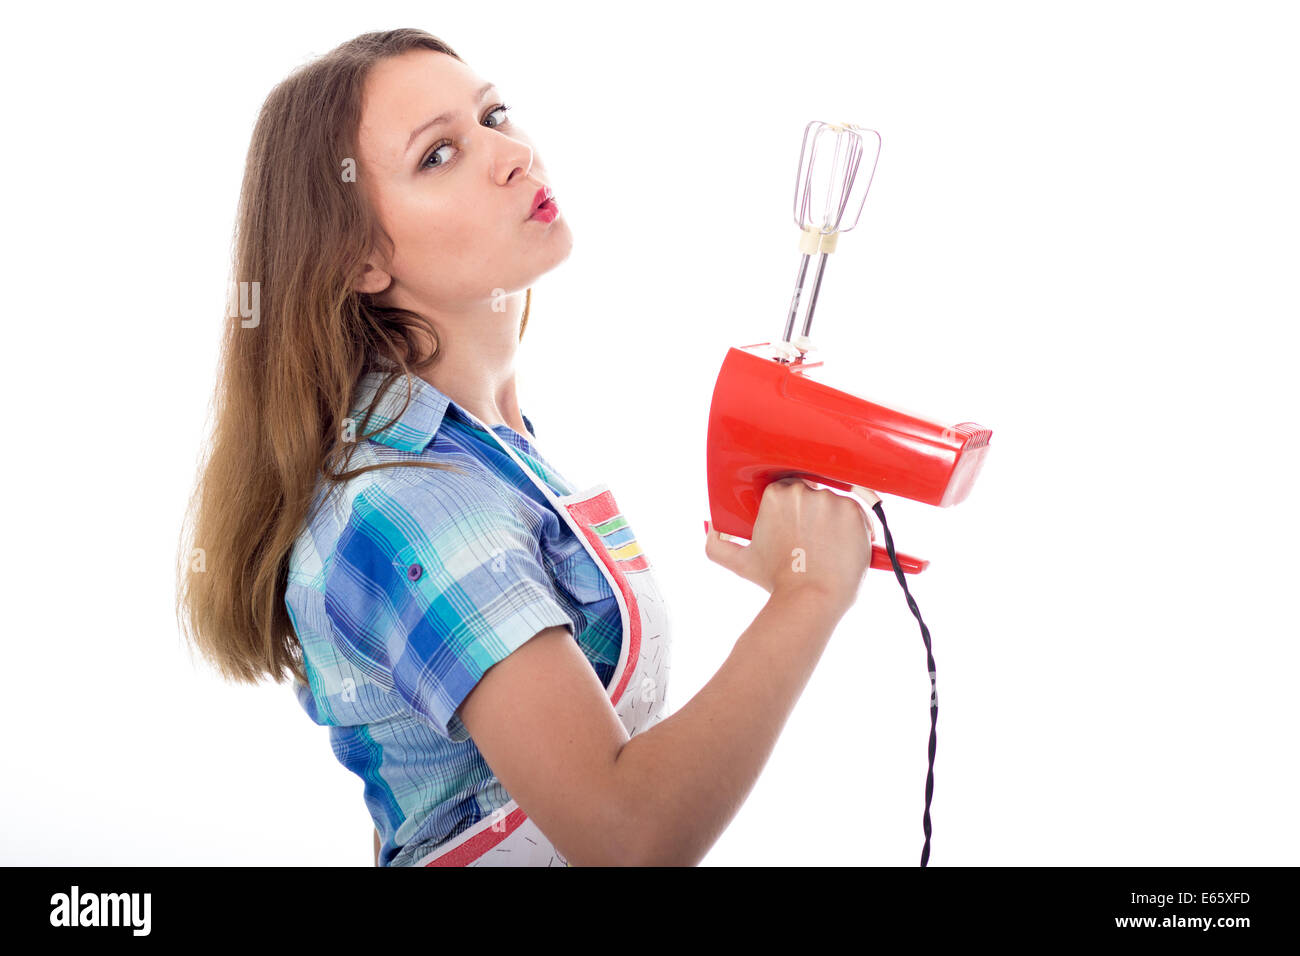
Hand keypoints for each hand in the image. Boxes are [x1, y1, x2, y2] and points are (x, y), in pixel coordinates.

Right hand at [704, 477, 874, 612]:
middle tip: (814, 541)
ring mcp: (830, 499)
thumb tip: (710, 529)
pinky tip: (845, 546)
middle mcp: (802, 491)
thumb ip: (718, 545)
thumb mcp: (742, 562)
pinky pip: (859, 512)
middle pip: (814, 493)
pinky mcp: (854, 511)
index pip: (789, 490)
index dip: (796, 510)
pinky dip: (855, 528)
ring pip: (836, 503)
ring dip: (835, 521)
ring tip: (829, 548)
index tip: (799, 528)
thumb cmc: (778, 581)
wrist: (810, 599)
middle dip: (815, 514)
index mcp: (775, 495)